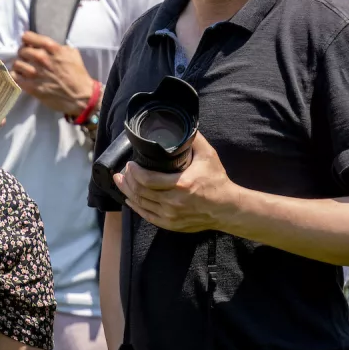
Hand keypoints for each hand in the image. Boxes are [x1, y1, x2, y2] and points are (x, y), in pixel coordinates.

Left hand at [11, 32, 94, 115]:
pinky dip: (16, 76)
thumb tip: (44, 45)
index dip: (27, 40)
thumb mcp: (71, 53)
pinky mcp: (30, 86)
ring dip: (20, 65)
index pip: (27, 37)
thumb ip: (57, 46)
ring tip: (25, 68)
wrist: (80, 95)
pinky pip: (14, 77)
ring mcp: (34, 73)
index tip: (29, 44)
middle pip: (20, 50)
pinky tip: (21, 77)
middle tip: (28, 58)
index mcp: (51, 48)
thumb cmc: (77, 73)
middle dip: (23, 53)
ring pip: (16, 63)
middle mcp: (41, 58)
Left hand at [113, 132, 240, 233]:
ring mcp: (170, 216)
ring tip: (120, 182)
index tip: (129, 164)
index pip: (147, 179)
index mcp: (181, 185)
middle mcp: (173, 202)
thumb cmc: (217, 181)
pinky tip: (129, 199)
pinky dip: (135, 206)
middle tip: (121, 172)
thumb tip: (181, 125)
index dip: (133, 172)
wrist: (228, 208)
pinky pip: (147, 215)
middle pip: (139, 191)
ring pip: (140, 204)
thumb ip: (194, 140)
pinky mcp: (170, 224)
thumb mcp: (208, 156)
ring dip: (127, 192)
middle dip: (126, 180)